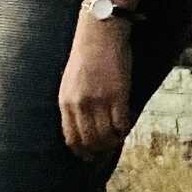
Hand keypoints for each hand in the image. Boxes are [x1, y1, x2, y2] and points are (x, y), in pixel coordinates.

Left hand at [59, 15, 134, 158]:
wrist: (99, 34)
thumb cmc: (86, 56)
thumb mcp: (70, 83)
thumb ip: (74, 104)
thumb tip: (83, 125)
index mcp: (65, 103)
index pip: (71, 138)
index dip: (81, 151)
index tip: (88, 156)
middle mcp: (80, 105)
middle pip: (90, 141)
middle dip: (98, 150)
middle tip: (106, 150)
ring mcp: (100, 101)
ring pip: (107, 136)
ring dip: (113, 141)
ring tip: (118, 139)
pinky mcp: (118, 95)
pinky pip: (122, 123)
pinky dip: (125, 130)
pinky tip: (126, 127)